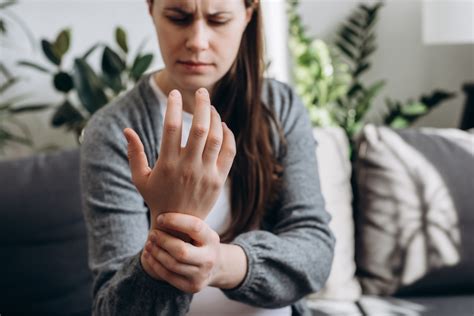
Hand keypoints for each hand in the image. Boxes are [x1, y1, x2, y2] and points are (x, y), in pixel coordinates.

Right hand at [124, 88, 235, 228]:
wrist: (179, 226)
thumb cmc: (157, 198)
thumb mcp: (140, 178)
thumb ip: (134, 153)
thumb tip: (126, 129)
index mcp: (167, 164)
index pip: (171, 128)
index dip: (173, 107)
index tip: (175, 94)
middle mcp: (188, 167)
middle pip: (199, 128)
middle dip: (201, 105)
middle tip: (200, 91)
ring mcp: (206, 174)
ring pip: (216, 138)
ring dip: (216, 118)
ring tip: (211, 107)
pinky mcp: (219, 180)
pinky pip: (229, 152)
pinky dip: (228, 136)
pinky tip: (222, 126)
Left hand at [140, 212, 221, 292]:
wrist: (215, 266)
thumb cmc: (201, 241)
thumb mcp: (201, 230)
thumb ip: (186, 222)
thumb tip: (162, 203)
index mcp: (212, 239)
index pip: (195, 227)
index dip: (175, 221)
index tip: (160, 218)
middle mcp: (210, 258)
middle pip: (181, 251)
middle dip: (163, 241)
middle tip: (152, 233)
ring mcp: (201, 275)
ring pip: (172, 264)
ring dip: (156, 253)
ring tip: (148, 244)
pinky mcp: (191, 286)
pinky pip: (168, 276)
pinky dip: (155, 264)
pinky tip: (149, 255)